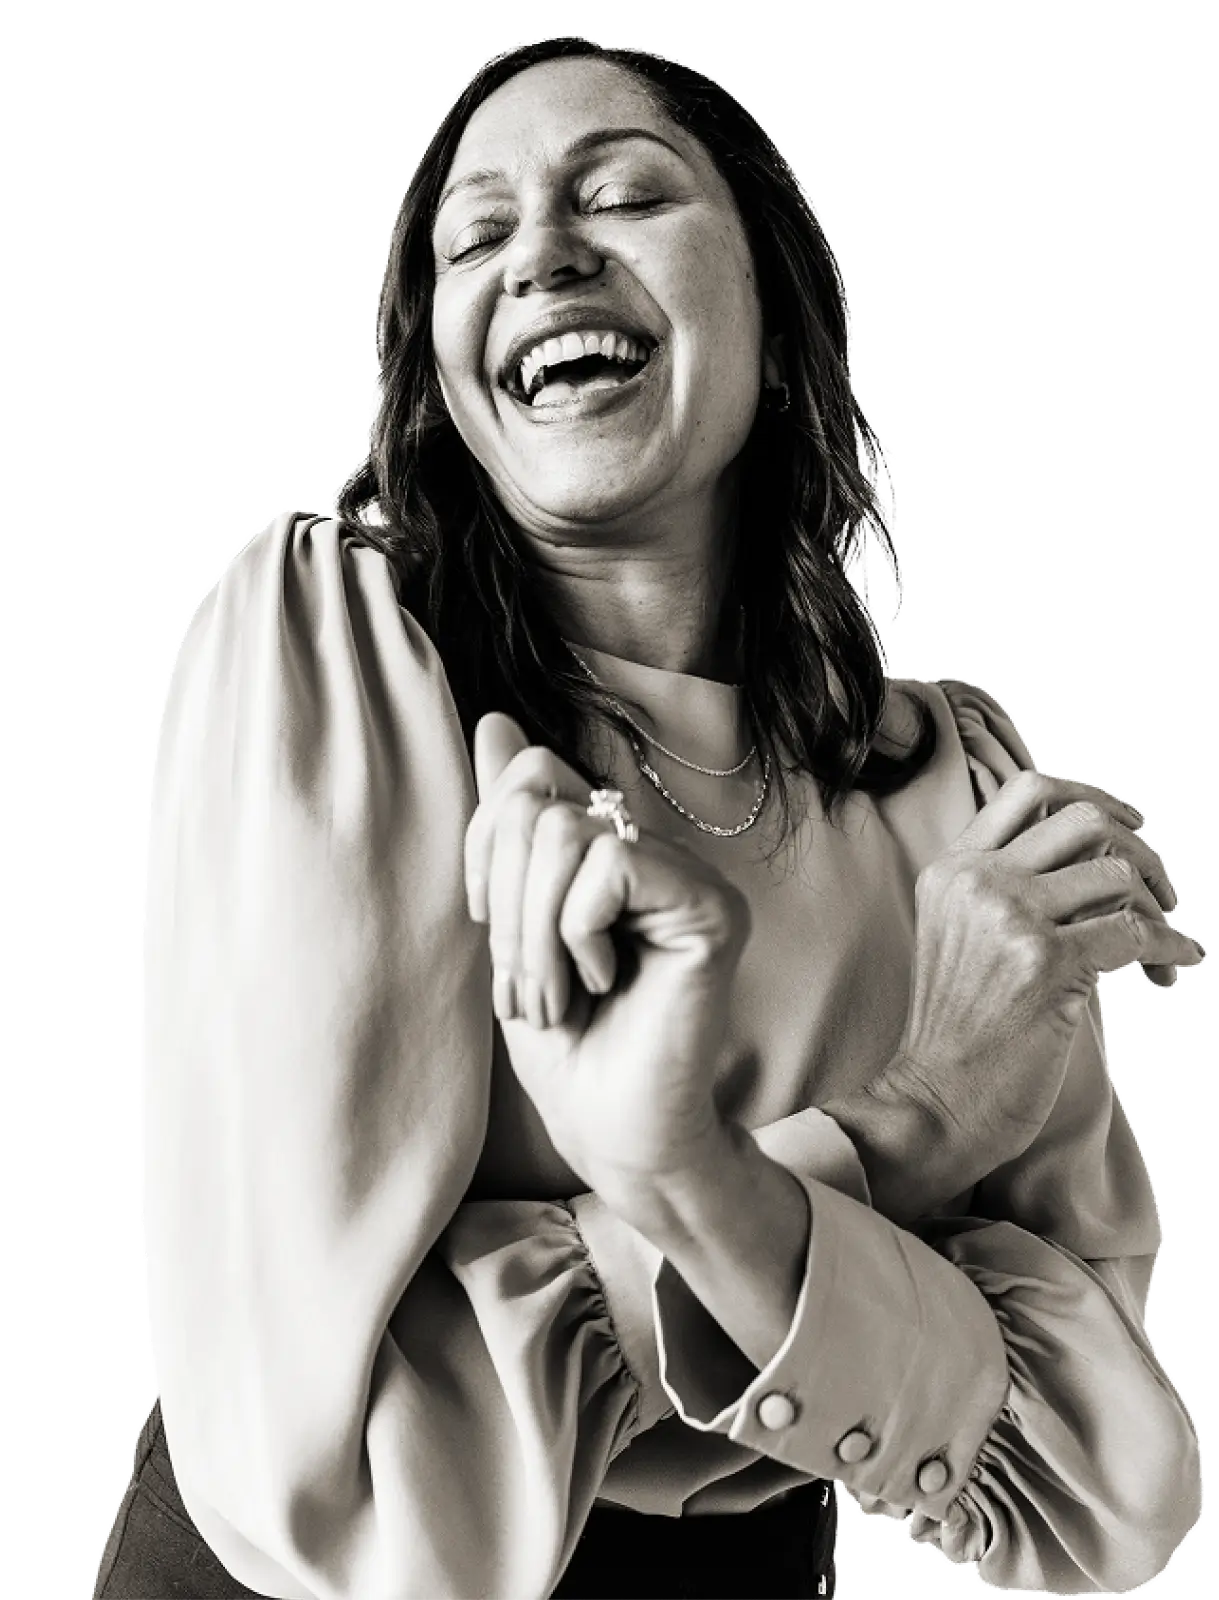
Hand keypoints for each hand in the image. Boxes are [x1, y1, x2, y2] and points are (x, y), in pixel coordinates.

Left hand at [464, 713, 750, 1192]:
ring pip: (564, 833)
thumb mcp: (509, 925)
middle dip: (507, 907)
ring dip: (533, 935)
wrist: (612, 1133)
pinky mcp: (709, 909)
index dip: (484, 843)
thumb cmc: (565, 1043)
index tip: (489, 925)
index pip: (529, 774)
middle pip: (536, 802)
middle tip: (530, 983)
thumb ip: (506, 828)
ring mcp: (687, 874)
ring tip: (559, 995)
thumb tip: (493, 722)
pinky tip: (604, 982)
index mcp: (606, 844)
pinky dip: (576, 935)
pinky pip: (610, 867)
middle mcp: (653, 847)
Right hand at [875, 770, 1204, 1189]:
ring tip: (1163, 952)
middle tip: (1163, 894)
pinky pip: (1135, 933)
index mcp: (952, 868)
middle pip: (1084, 820)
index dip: (1093, 798)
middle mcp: (976, 881)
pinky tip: (1175, 969)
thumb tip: (1101, 862)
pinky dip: (1169, 950)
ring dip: (1158, 911)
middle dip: (1141, 852)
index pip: (1030, 791)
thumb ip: (1006, 890)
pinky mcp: (1045, 962)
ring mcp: (1009, 917)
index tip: (1131, 826)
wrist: (936, 1099)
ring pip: (1117, 874)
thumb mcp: (960, 937)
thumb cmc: (959, 1031)